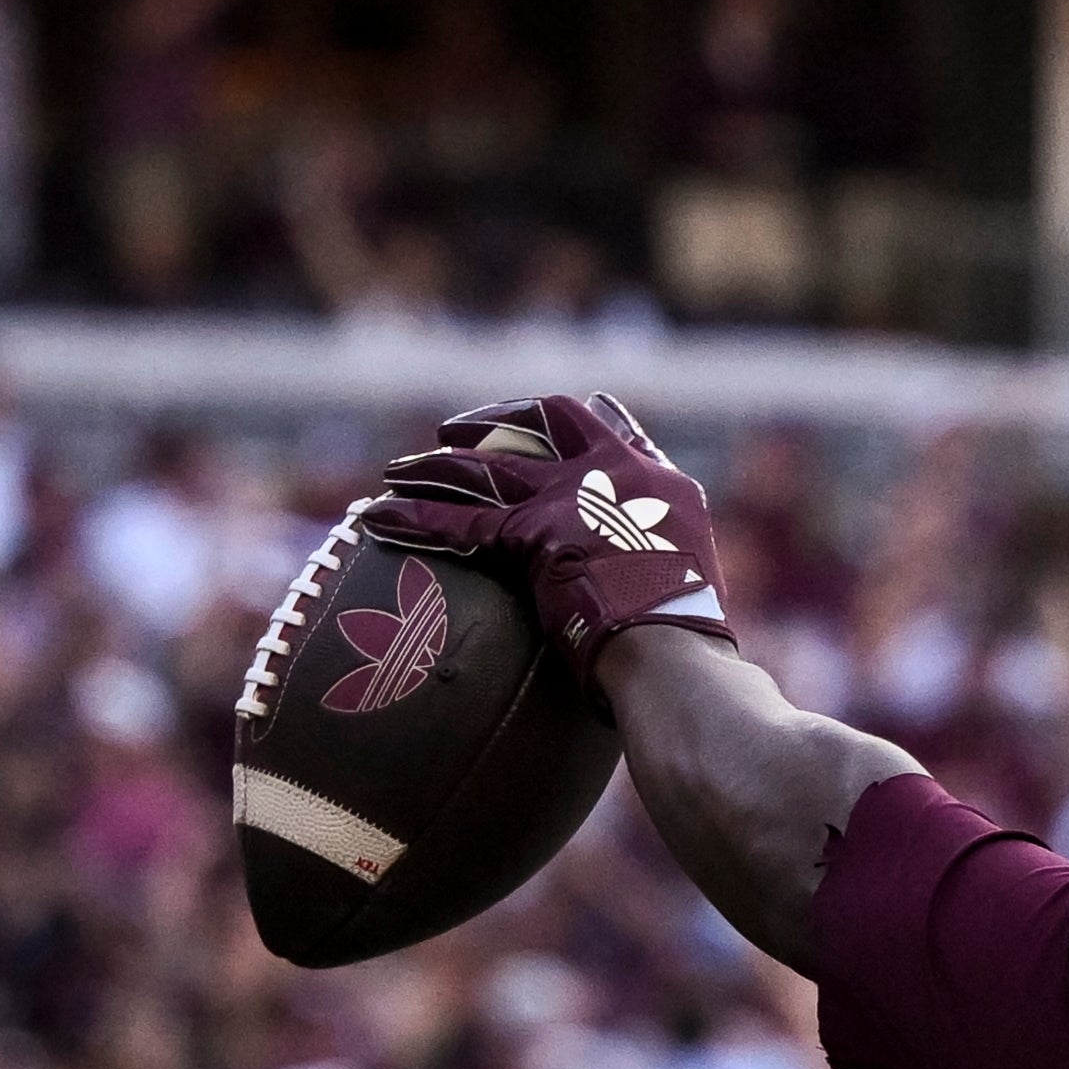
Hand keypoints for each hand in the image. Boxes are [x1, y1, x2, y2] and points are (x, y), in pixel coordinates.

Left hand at [363, 394, 730, 688]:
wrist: (677, 654)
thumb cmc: (689, 640)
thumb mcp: (689, 580)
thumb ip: (660, 558)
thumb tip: (656, 585)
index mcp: (661, 483)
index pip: (614, 426)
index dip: (581, 417)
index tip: (553, 414)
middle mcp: (616, 474)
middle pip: (547, 419)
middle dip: (498, 418)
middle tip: (459, 429)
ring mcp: (573, 497)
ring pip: (490, 466)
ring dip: (439, 465)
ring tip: (399, 470)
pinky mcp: (534, 533)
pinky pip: (462, 520)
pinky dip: (416, 517)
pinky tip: (378, 516)